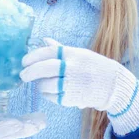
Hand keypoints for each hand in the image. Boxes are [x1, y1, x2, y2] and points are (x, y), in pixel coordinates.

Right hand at [0, 98, 46, 138]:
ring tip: (42, 121)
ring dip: (29, 126)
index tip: (18, 123)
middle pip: (8, 134)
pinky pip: (15, 127)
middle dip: (24, 129)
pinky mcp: (0, 128)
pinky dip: (27, 122)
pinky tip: (39, 118)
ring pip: (14, 132)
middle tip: (38, 124)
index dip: (6, 128)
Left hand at [19, 37, 138, 134]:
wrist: (115, 85)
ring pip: (47, 85)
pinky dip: (48, 95)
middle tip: (23, 75)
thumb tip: (43, 40)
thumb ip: (60, 49)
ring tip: (39, 84)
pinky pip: (53, 97)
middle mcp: (72, 67)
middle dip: (30, 72)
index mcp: (73, 54)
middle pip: (45, 68)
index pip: (47, 52)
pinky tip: (49, 93)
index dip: (32, 56)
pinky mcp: (74, 98)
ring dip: (39, 85)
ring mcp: (73, 83)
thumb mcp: (79, 54)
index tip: (23, 61)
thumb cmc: (94, 67)